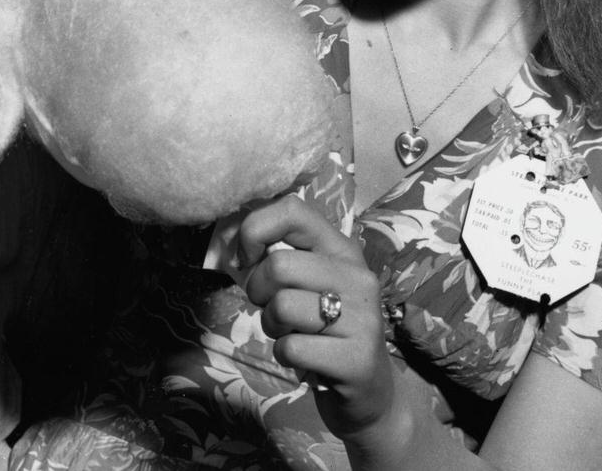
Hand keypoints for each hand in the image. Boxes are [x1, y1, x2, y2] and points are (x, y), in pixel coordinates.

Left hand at [237, 195, 394, 442]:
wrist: (369, 391)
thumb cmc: (324, 329)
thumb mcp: (307, 284)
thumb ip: (277, 256)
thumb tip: (232, 242)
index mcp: (342, 250)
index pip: (293, 210)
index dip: (255, 229)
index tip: (248, 258)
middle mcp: (358, 277)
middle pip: (280, 265)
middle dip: (259, 291)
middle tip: (273, 308)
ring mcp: (363, 318)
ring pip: (283, 306)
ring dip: (272, 326)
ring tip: (292, 334)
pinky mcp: (357, 359)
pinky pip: (291, 348)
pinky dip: (284, 355)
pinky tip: (304, 359)